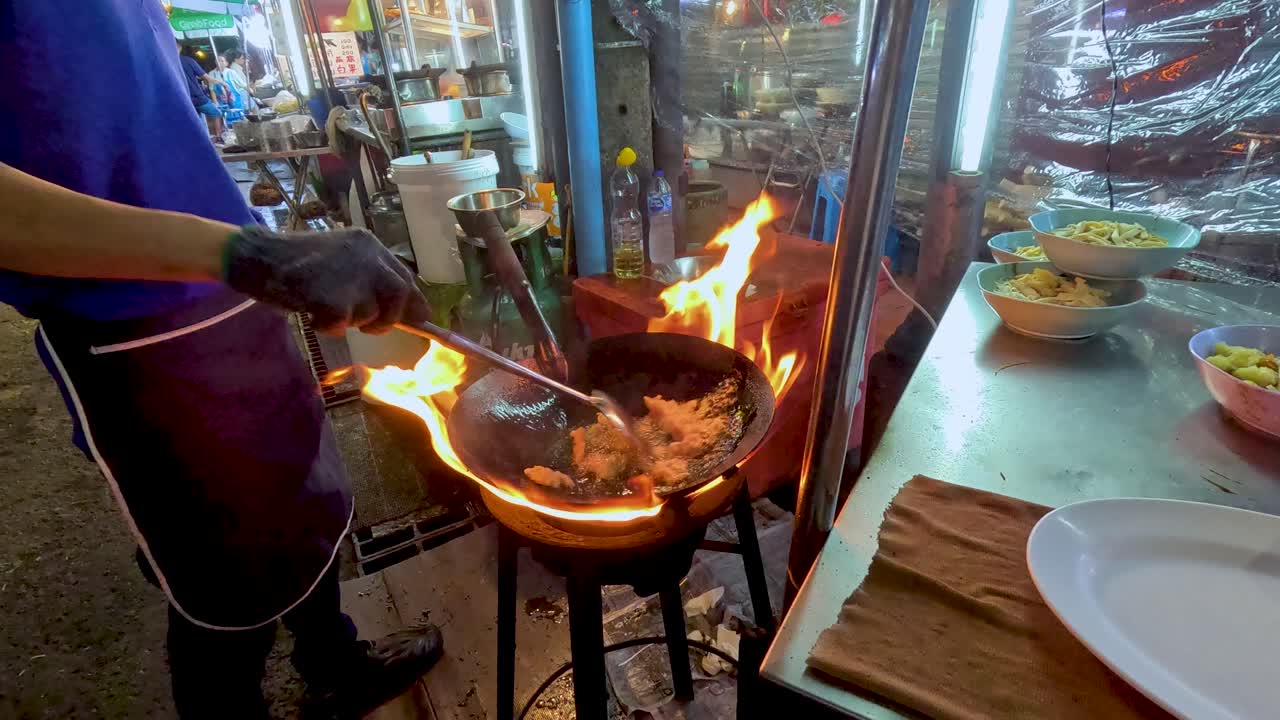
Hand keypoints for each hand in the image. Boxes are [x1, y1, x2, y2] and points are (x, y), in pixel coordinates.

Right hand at [224, 225, 429, 333]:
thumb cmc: (298, 263)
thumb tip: (413, 311)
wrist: (258, 256)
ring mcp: (349, 276)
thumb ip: (372, 279)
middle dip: (389, 318)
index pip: (405, 277)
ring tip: (323, 306)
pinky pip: (340, 325)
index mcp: (369, 245)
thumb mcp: (341, 261)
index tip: (419, 319)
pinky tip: (311, 312)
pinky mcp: (331, 297)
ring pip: (370, 314)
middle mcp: (365, 256)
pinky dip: (327, 327)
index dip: (413, 302)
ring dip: (350, 321)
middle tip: (369, 327)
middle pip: (399, 295)